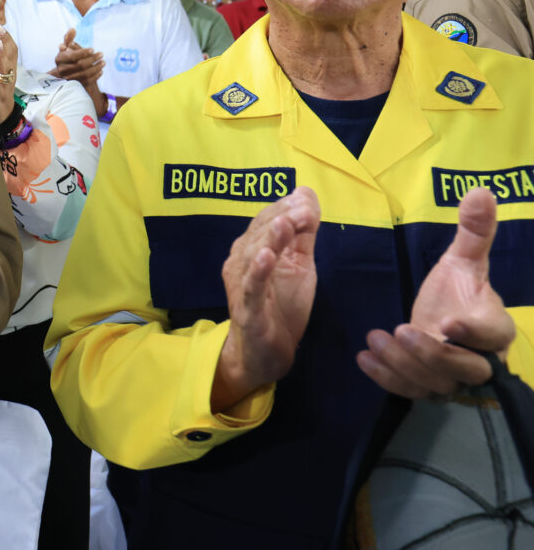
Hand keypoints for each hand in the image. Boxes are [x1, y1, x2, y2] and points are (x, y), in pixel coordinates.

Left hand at [0, 25, 17, 127]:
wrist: (1, 118)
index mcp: (9, 69)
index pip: (11, 50)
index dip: (7, 38)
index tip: (0, 25)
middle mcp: (8, 76)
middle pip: (10, 57)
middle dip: (5, 42)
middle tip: (0, 29)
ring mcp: (3, 87)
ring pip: (4, 70)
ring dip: (1, 57)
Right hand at [50, 28, 104, 87]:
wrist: (62, 76)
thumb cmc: (66, 58)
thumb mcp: (65, 48)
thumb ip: (69, 38)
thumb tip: (73, 29)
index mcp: (59, 59)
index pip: (72, 56)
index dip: (83, 53)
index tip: (92, 49)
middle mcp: (62, 70)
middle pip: (80, 65)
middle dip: (92, 59)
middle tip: (101, 54)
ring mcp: (68, 79)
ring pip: (84, 74)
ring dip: (96, 68)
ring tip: (103, 62)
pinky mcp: (74, 86)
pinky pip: (86, 82)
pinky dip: (95, 76)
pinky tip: (101, 71)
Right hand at [212, 187, 320, 411]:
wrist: (265, 355)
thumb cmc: (281, 307)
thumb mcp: (299, 266)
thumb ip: (303, 234)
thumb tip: (306, 194)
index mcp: (252, 249)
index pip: (267, 220)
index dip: (286, 207)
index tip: (308, 201)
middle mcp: (241, 262)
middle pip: (259, 232)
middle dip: (282, 217)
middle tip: (303, 208)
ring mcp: (242, 286)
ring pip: (253, 255)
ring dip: (270, 237)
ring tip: (285, 223)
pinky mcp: (248, 310)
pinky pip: (251, 288)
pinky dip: (258, 272)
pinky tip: (266, 257)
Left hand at [357, 187, 512, 397]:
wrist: (442, 319)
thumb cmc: (456, 291)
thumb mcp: (462, 260)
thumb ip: (473, 231)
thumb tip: (481, 191)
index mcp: (492, 325)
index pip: (493, 333)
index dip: (474, 331)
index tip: (448, 321)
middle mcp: (476, 356)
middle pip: (465, 368)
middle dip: (431, 353)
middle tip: (400, 329)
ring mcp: (450, 376)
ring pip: (434, 383)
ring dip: (403, 365)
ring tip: (374, 339)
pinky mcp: (426, 384)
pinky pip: (411, 391)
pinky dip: (388, 379)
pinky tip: (364, 359)